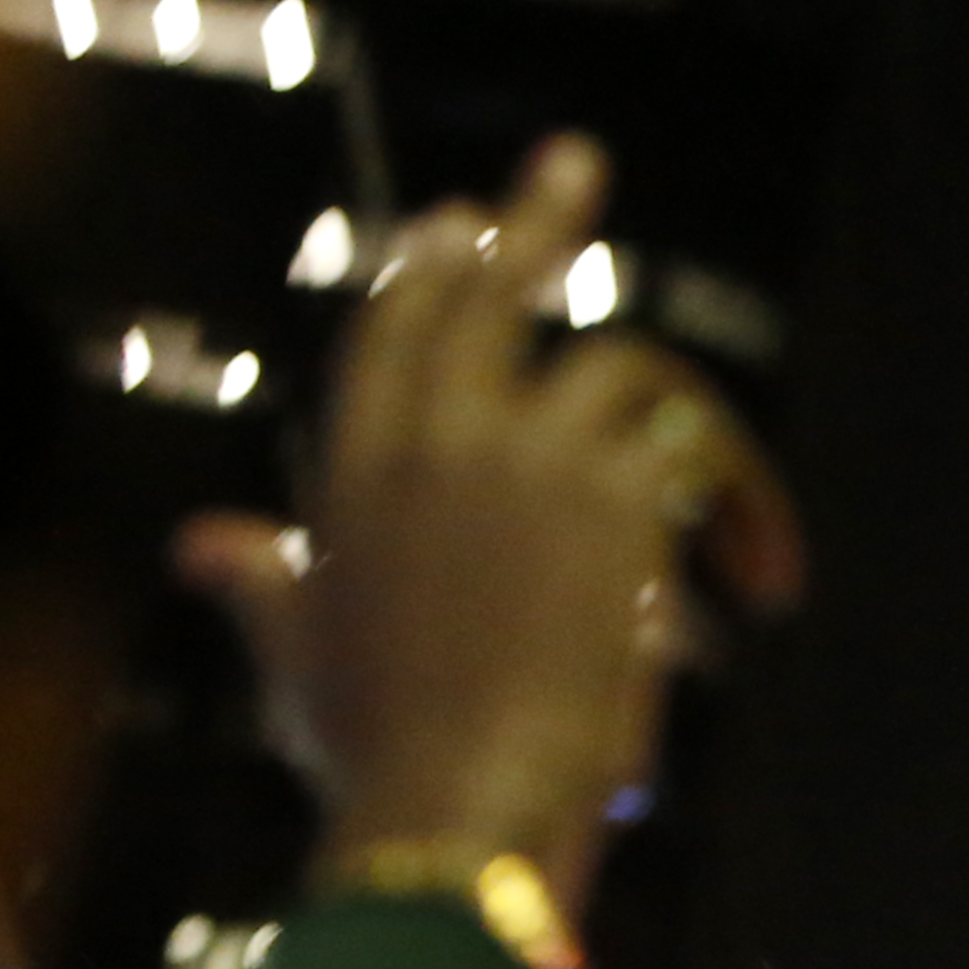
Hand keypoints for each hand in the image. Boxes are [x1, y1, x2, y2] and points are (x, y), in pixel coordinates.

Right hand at [172, 135, 804, 920]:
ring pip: (623, 370)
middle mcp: (436, 438)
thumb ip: (258, 582)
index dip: (433, 267)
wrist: (453, 806)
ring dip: (688, 421)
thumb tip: (202, 540)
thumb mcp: (296, 654)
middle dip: (536, 219)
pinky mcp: (615, 500)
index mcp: (357, 466)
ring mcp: (525, 458)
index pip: (395, 328)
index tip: (466, 220)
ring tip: (740, 509)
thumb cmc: (376, 759)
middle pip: (491, 290)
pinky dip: (741, 508)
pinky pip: (693, 451)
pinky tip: (766, 581)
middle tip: (575, 162)